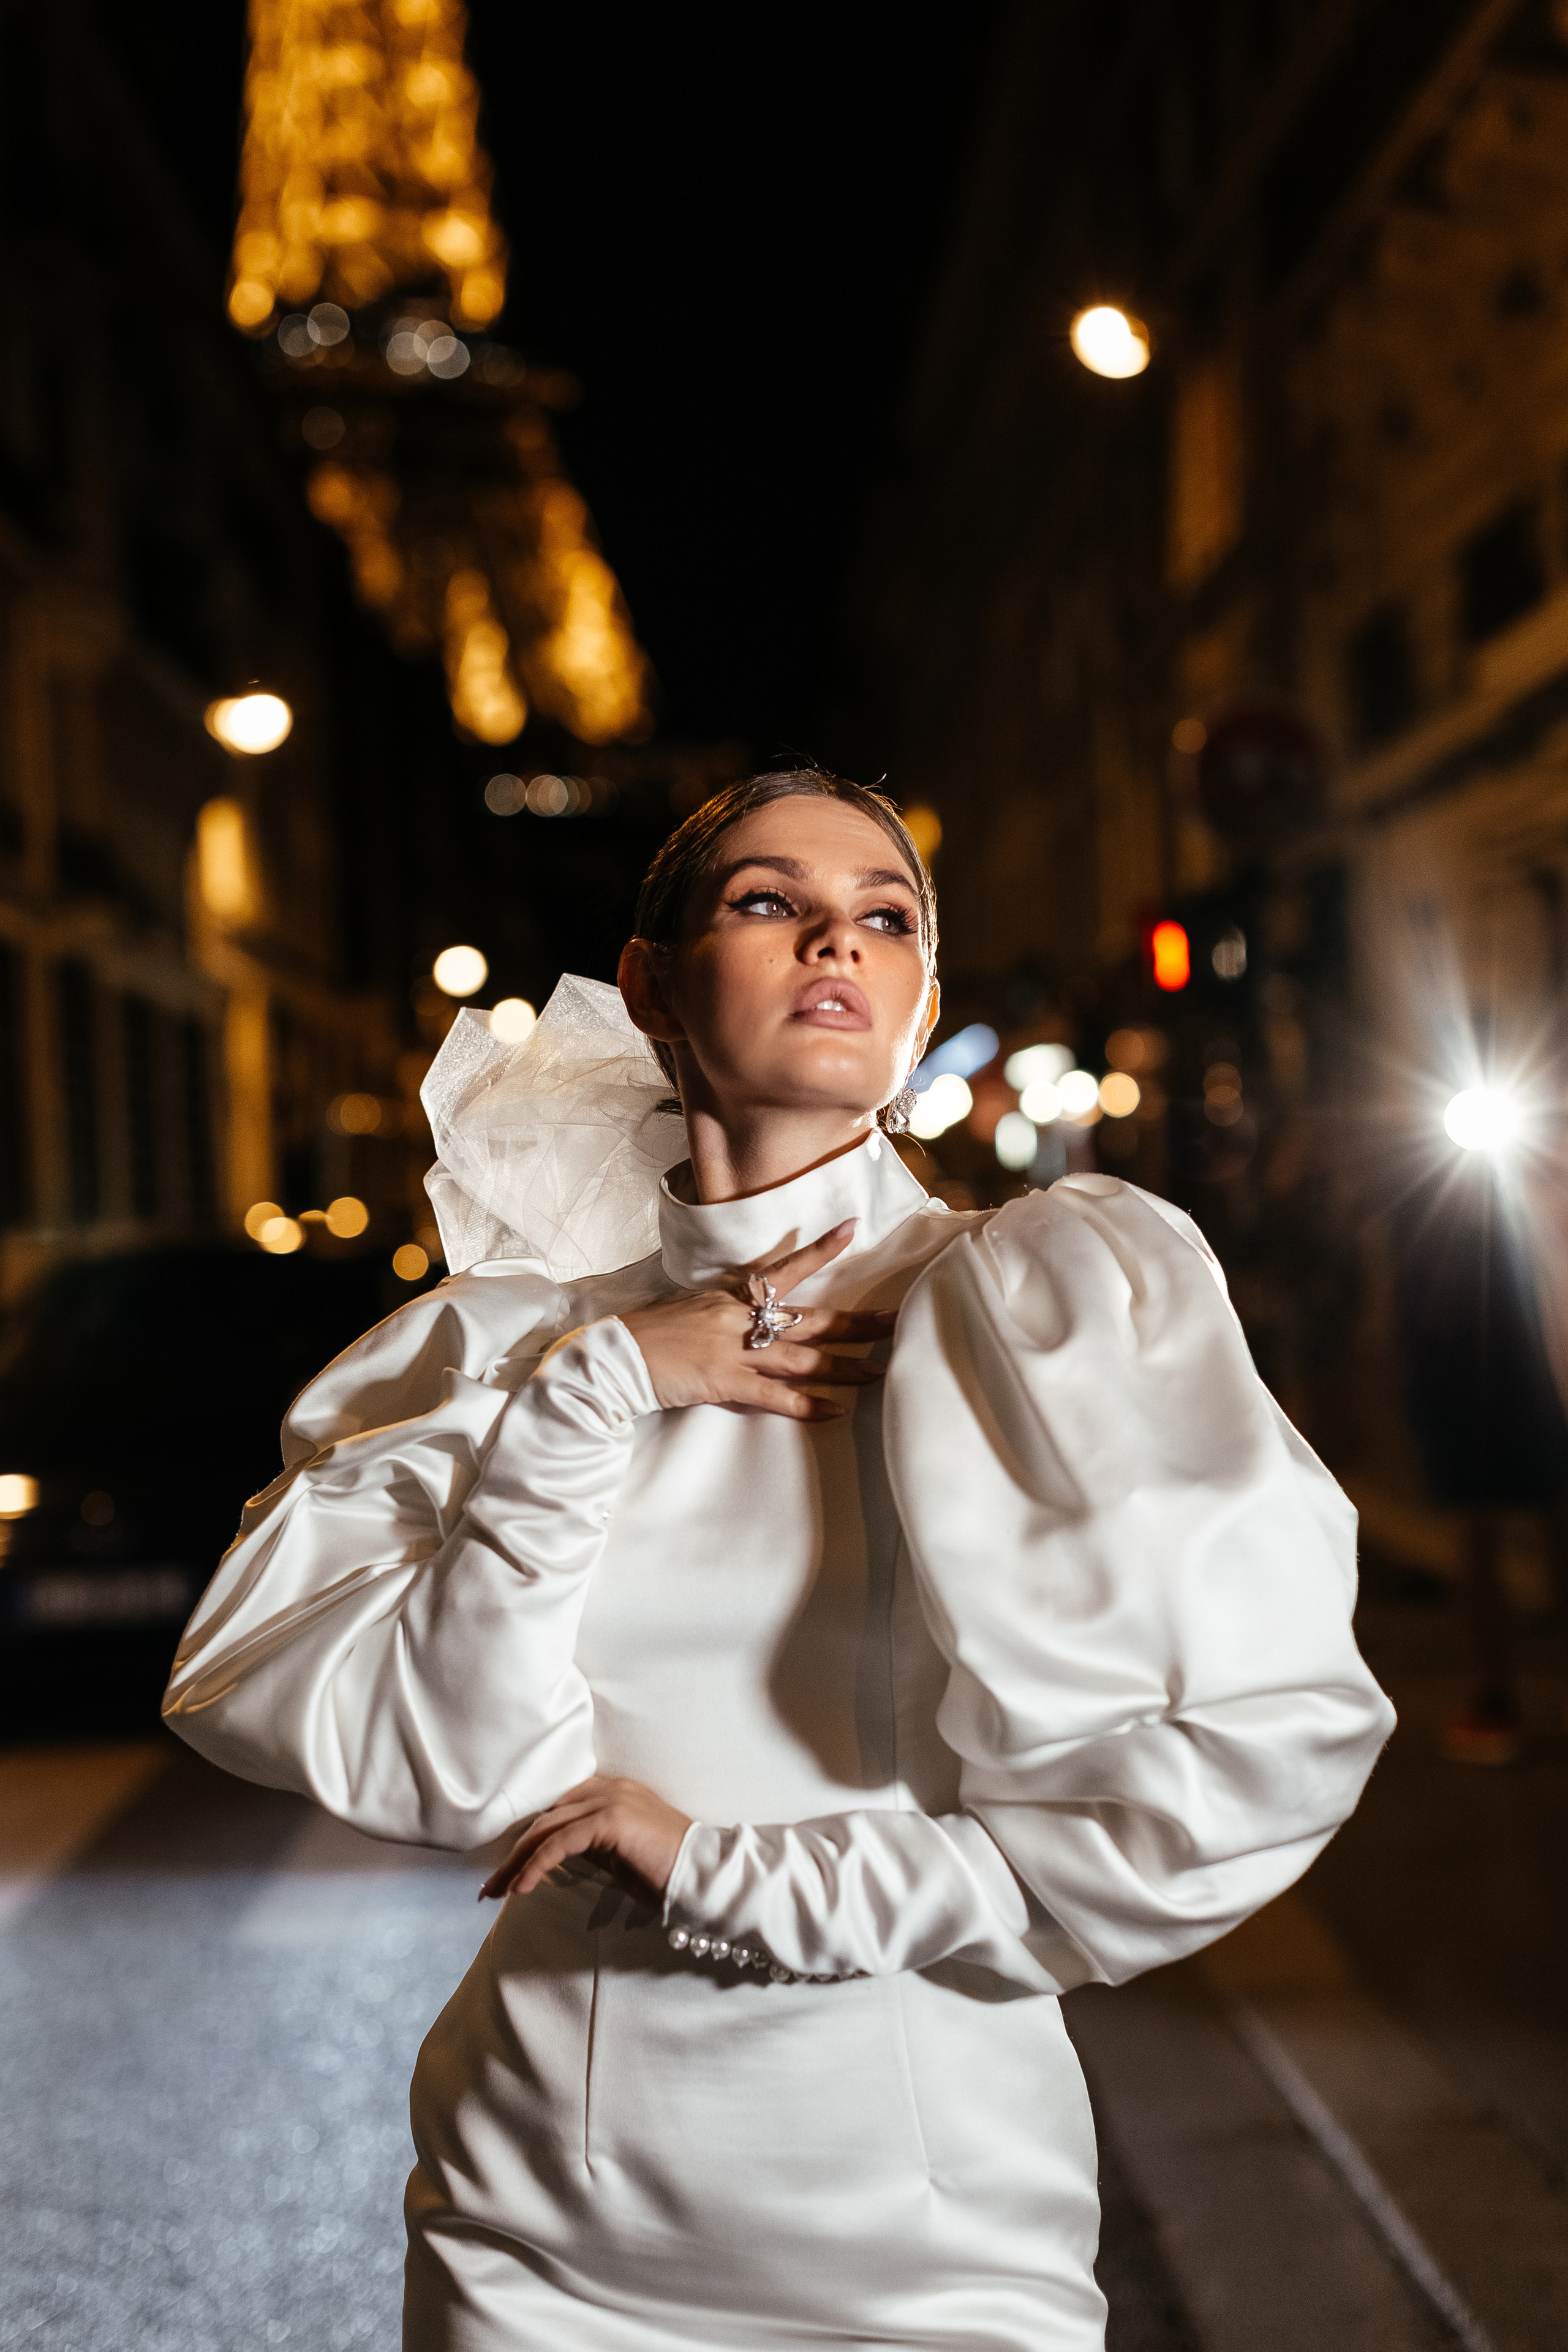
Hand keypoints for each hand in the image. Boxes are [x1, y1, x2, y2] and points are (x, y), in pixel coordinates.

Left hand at [479, 1774, 692, 1902]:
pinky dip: (536, 1866)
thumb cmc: (666, 1872)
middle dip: (513, 1853)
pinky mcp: (611, 1820)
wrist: (703, 1875)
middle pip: (545, 1817)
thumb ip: (591, 1846)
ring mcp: (611, 1801)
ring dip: (516, 1862)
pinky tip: (522, 1887)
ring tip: (496, 1891)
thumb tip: (554, 1855)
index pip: (557, 1808)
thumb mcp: (620, 1856)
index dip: (527, 1838)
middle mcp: (609, 1789)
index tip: (505, 1870)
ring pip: (547, 1828)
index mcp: (613, 1792)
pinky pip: (561, 1842)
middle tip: (490, 1887)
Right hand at [621, 1219, 894, 1421]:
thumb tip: (749, 1316)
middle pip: (811, 1318)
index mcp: (731, 1297)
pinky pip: (774, 1394)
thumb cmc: (648, 1336)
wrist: (612, 1356)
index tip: (853, 1229)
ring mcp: (733, 1348)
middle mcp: (739, 1317)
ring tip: (879, 1372)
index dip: (821, 1250)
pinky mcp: (723, 1381)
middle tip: (896, 1321)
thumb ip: (724, 1314)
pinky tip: (833, 1411)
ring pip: (803, 1357)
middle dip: (857, 1322)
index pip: (785, 1268)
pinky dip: (806, 1404)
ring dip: (844, 1366)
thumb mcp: (690, 1312)